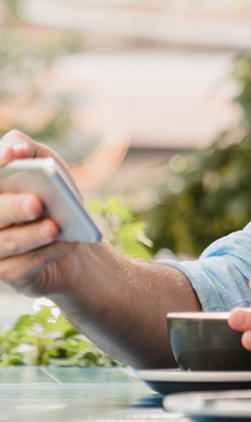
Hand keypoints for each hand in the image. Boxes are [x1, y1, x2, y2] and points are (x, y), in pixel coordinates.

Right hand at [0, 131, 83, 294]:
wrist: (73, 233)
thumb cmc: (54, 194)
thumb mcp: (46, 163)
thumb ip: (27, 149)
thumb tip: (14, 148)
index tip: (9, 157)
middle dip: (12, 208)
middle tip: (36, 203)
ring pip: (4, 244)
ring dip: (30, 236)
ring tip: (54, 227)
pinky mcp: (9, 273)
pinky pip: (23, 268)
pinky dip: (47, 254)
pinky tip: (68, 242)